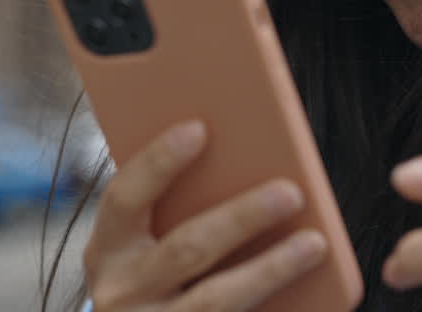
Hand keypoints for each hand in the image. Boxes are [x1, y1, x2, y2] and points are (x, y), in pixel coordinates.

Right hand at [83, 120, 328, 310]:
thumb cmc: (151, 277)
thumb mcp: (143, 246)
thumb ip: (175, 208)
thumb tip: (242, 158)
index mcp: (107, 249)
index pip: (124, 197)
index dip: (158, 161)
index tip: (199, 128)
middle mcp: (119, 291)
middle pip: (186, 248)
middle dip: (242, 216)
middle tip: (291, 192)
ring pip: (217, 299)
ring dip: (271, 267)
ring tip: (314, 243)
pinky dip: (275, 304)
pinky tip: (311, 289)